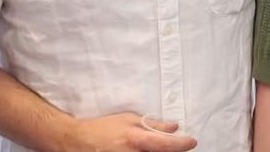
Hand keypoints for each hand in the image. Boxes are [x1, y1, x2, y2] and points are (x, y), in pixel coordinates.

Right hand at [64, 112, 196, 151]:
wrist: (77, 142)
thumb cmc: (104, 128)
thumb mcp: (129, 120)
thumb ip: (153, 124)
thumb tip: (174, 126)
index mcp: (135, 140)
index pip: (164, 144)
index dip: (181, 144)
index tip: (192, 142)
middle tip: (178, 146)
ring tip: (157, 148)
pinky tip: (147, 151)